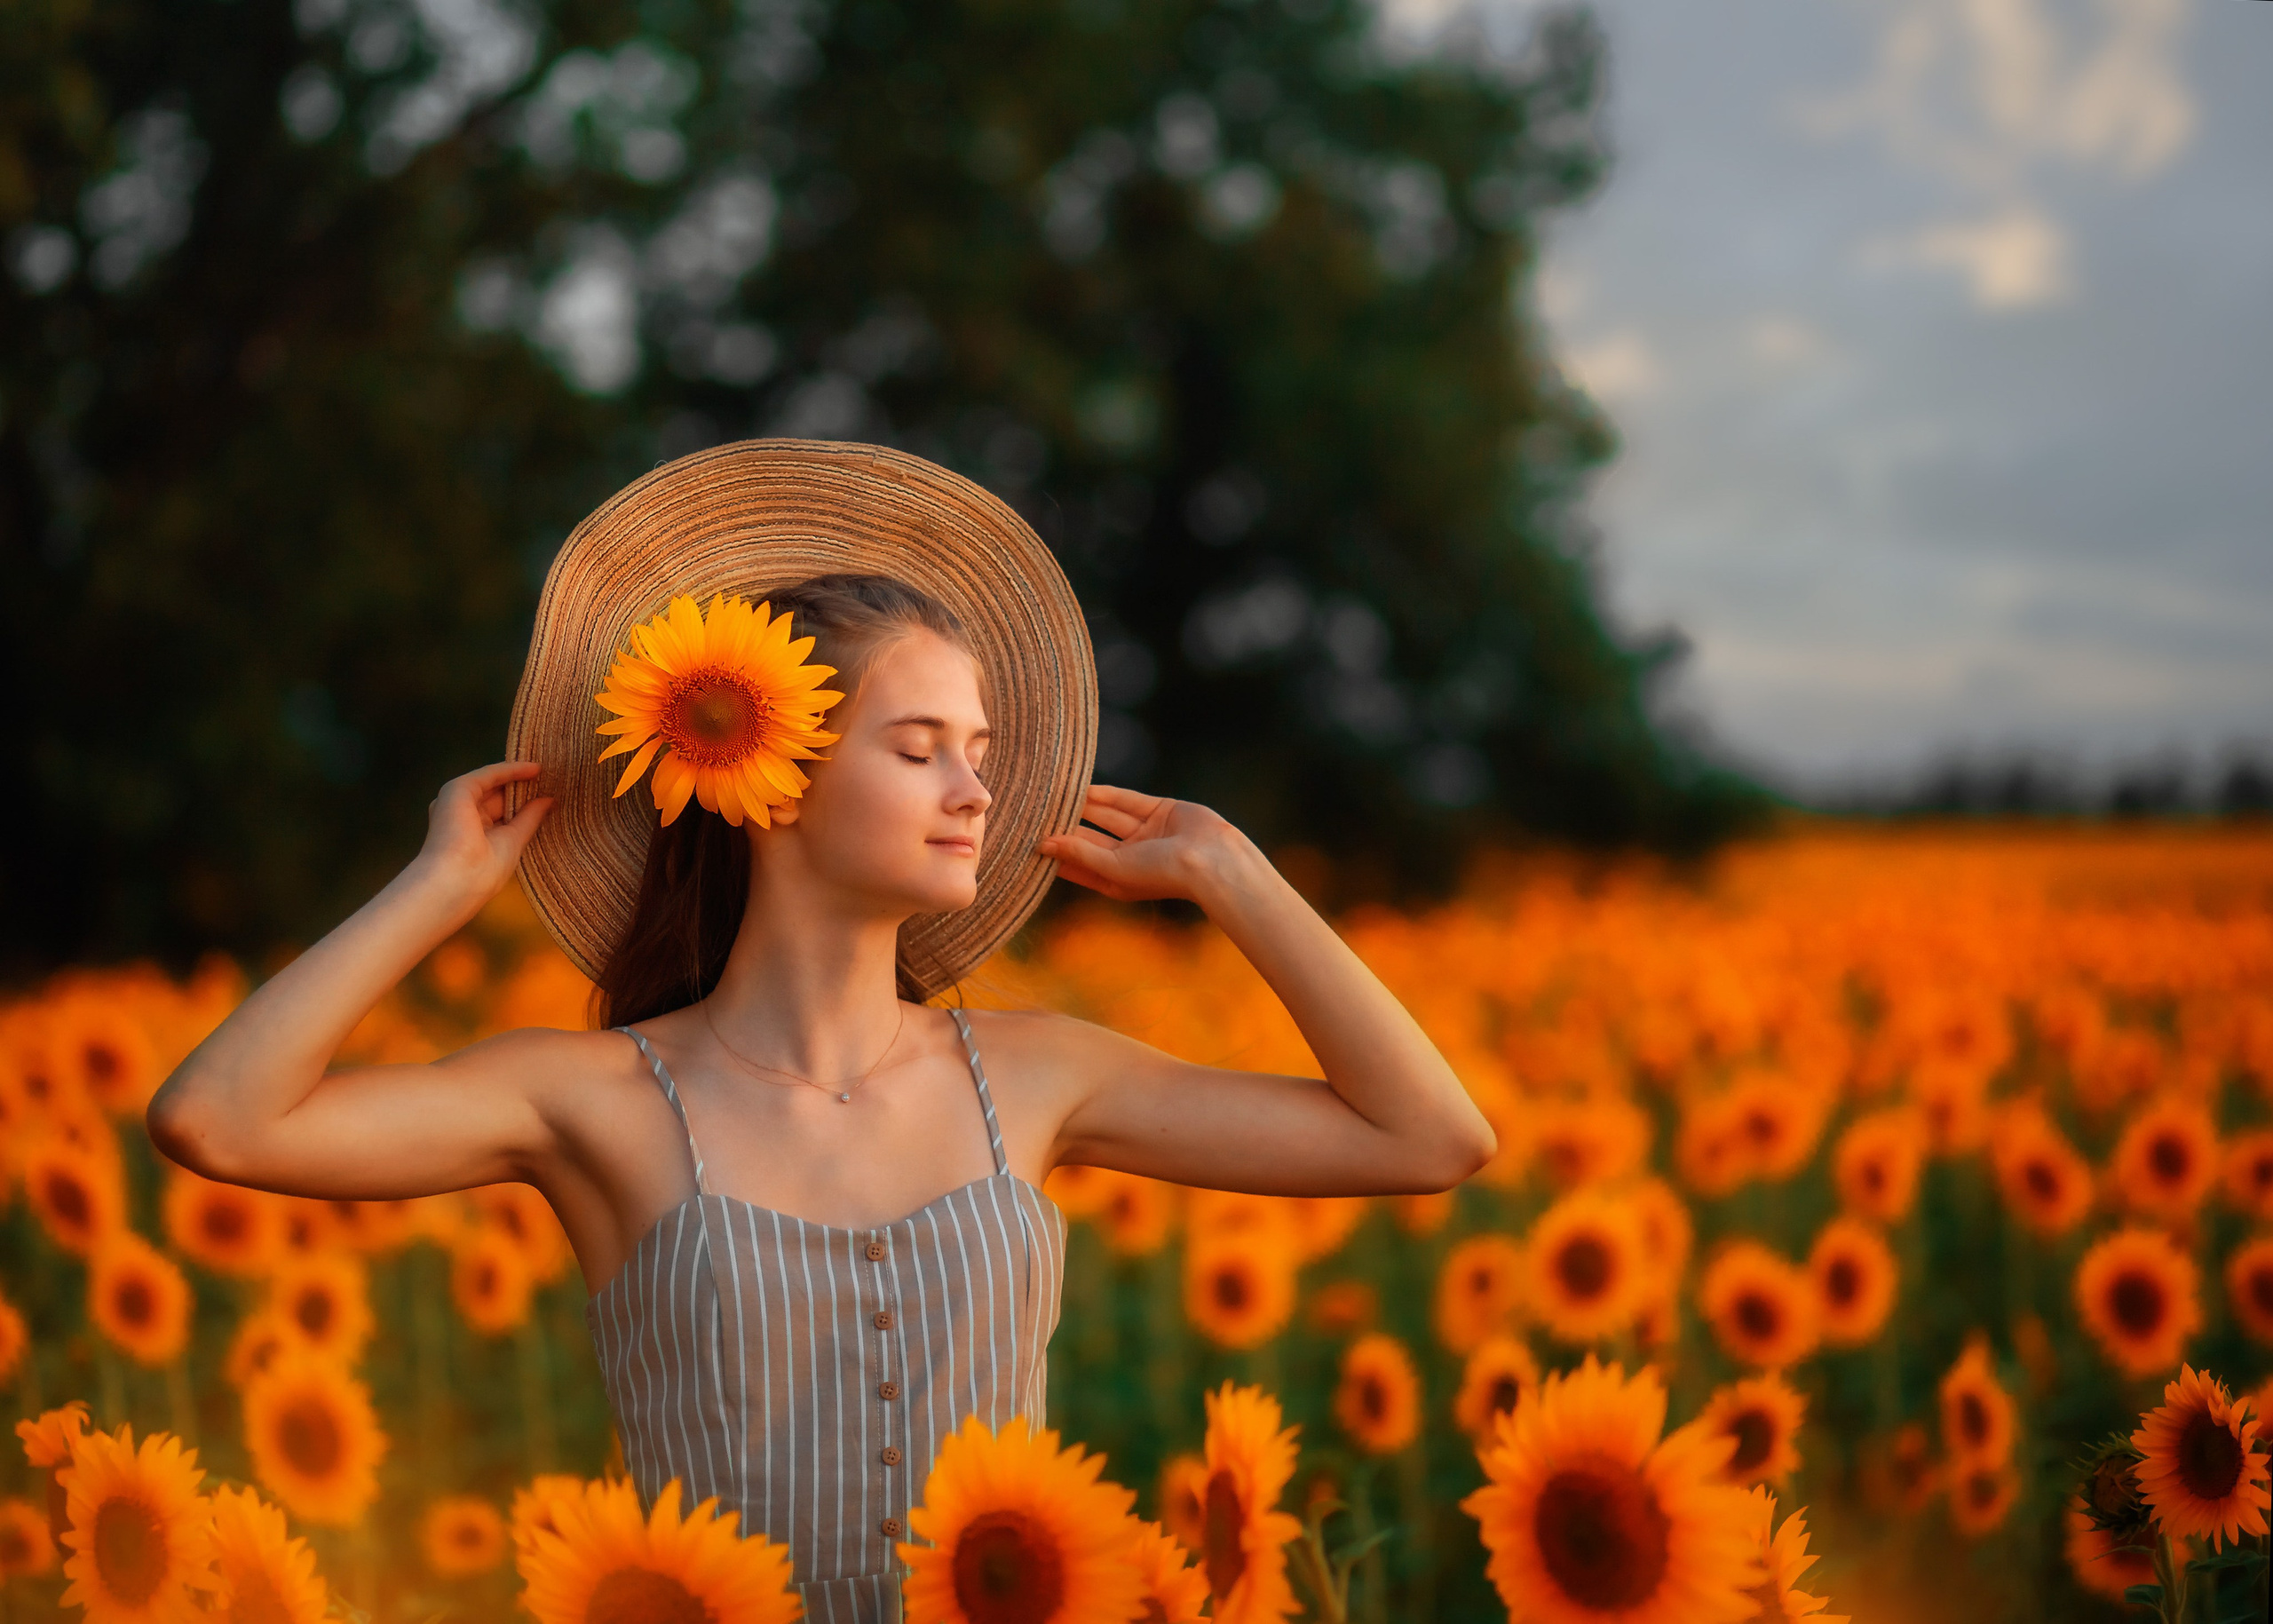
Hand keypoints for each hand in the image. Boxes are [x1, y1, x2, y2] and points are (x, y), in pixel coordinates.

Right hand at [409, 761, 554, 900]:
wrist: (456, 880)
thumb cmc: (482, 872)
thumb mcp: (513, 841)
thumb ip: (529, 819)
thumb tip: (549, 801)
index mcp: (472, 834)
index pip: (501, 814)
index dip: (523, 804)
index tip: (549, 796)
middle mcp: (461, 816)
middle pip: (498, 797)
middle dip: (523, 789)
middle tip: (554, 780)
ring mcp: (457, 803)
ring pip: (493, 784)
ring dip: (519, 776)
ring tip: (548, 771)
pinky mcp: (457, 790)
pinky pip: (488, 775)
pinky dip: (511, 770)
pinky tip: (534, 768)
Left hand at [1036, 785, 1254, 903]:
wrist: (1211, 861)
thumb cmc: (1162, 875)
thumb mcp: (1114, 867)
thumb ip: (1079, 852)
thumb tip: (1043, 843)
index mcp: (1118, 880)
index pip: (1079, 866)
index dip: (1056, 854)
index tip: (1028, 841)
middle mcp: (1130, 858)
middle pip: (1089, 838)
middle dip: (1066, 826)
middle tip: (1035, 811)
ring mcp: (1145, 833)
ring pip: (1106, 816)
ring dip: (1083, 806)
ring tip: (1053, 794)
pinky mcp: (1159, 811)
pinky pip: (1126, 801)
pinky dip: (1105, 794)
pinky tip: (1082, 788)